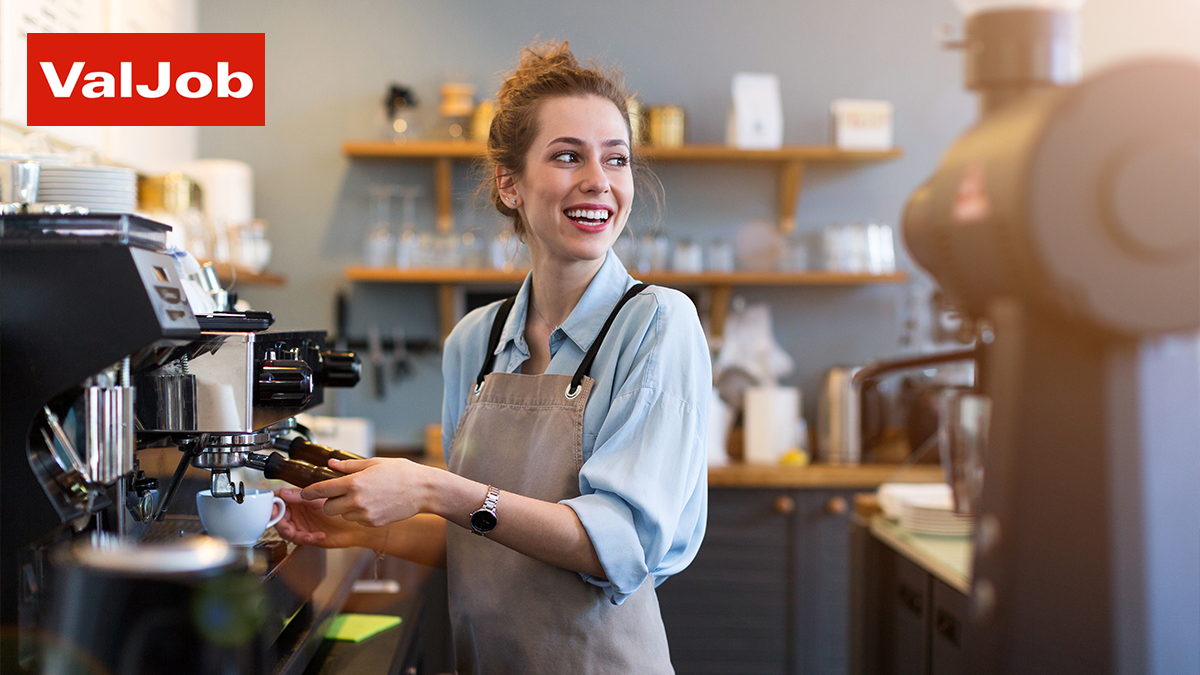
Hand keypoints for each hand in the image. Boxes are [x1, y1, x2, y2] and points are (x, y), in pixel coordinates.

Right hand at [274, 488, 369, 548]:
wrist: (357, 524)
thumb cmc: (343, 507)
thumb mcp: (320, 499)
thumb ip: (300, 496)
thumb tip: (283, 493)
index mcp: (298, 499)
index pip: (278, 501)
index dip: (272, 506)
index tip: (273, 511)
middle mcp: (298, 512)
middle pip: (278, 518)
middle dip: (282, 525)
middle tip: (288, 528)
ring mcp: (302, 524)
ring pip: (287, 531)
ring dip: (294, 534)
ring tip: (306, 534)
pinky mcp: (307, 536)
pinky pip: (299, 539)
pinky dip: (307, 538)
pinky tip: (318, 536)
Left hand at [299, 457, 432, 527]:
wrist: (422, 490)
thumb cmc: (401, 473)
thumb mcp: (374, 463)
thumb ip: (349, 466)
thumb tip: (332, 465)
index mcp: (354, 483)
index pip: (322, 490)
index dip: (309, 493)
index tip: (304, 494)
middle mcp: (357, 500)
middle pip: (328, 508)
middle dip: (329, 502)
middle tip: (339, 495)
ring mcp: (365, 514)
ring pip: (342, 516)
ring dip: (345, 509)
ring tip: (362, 498)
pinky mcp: (373, 522)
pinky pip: (357, 520)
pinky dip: (359, 514)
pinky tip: (373, 504)